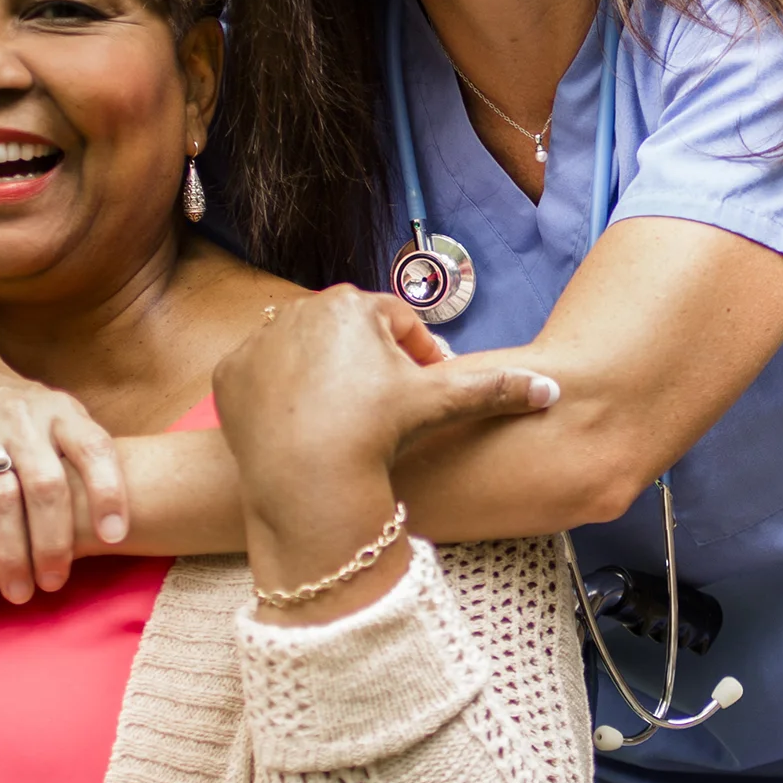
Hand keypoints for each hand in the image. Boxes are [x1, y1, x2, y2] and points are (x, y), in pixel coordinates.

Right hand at [0, 316, 125, 602]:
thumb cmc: (18, 414)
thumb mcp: (57, 418)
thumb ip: (83, 458)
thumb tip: (124, 519)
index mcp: (62, 411)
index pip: (95, 449)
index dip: (109, 492)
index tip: (114, 538)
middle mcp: (23, 416)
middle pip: (46, 485)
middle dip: (54, 541)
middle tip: (54, 582)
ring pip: (0, 495)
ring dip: (11, 549)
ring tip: (19, 588)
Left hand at [214, 287, 557, 622]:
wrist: (306, 478)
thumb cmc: (376, 432)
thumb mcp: (439, 404)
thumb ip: (494, 387)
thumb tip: (552, 389)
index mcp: (356, 305)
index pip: (396, 322)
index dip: (416, 357)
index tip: (420, 390)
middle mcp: (302, 309)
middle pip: (349, 333)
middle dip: (369, 364)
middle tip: (382, 411)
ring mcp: (261, 340)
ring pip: (304, 352)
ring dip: (324, 376)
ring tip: (343, 421)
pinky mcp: (230, 374)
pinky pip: (262, 377)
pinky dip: (279, 396)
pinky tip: (300, 427)